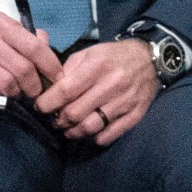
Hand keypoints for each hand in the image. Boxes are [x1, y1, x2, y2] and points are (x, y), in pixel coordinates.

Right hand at [0, 10, 63, 97]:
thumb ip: (25, 35)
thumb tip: (47, 46)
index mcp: (1, 25)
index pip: (34, 47)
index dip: (50, 65)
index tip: (57, 77)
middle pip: (22, 69)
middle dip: (34, 84)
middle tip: (37, 91)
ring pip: (6, 83)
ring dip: (16, 92)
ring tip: (17, 91)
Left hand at [34, 39, 158, 144]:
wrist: (151, 59)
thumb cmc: (113, 57)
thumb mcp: (88, 54)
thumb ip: (66, 70)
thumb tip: (48, 91)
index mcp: (98, 66)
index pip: (64, 91)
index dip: (46, 103)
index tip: (40, 106)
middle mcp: (112, 83)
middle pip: (74, 113)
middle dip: (59, 119)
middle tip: (57, 118)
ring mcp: (126, 100)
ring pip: (90, 127)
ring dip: (74, 132)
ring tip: (70, 127)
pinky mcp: (136, 113)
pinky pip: (110, 135)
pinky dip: (96, 138)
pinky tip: (92, 131)